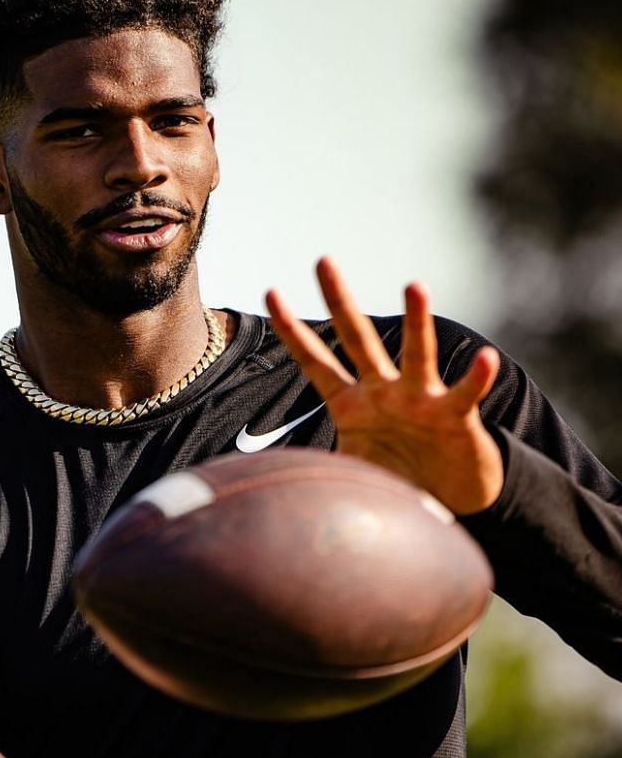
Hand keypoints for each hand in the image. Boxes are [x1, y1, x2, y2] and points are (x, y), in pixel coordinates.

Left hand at [265, 257, 503, 514]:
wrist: (448, 497)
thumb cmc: (396, 477)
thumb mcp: (347, 472)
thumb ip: (313, 469)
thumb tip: (270, 480)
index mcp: (351, 403)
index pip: (315, 361)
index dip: (293, 332)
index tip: (271, 293)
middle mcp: (383, 392)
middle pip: (357, 339)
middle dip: (340, 300)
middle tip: (323, 260)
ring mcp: (419, 400)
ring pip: (416, 353)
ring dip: (416, 321)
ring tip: (414, 286)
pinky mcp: (454, 418)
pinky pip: (465, 394)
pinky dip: (475, 377)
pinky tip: (486, 358)